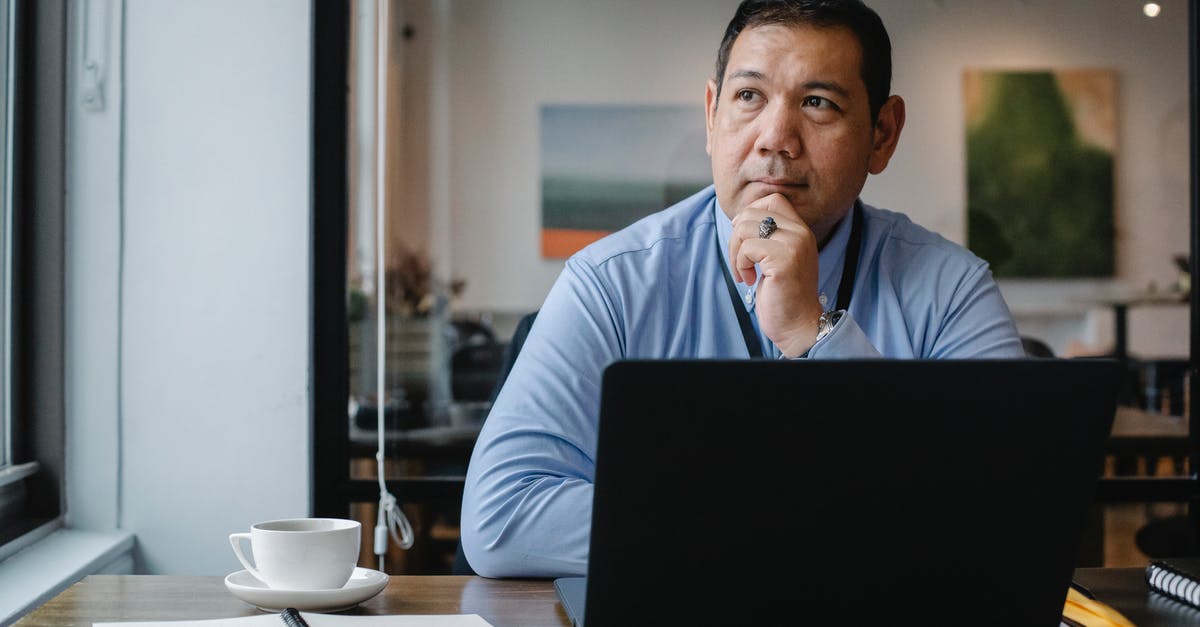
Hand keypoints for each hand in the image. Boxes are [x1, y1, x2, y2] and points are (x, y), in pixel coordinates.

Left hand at [728, 193, 824, 357]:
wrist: (799, 324)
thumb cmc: (782, 294)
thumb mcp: (777, 257)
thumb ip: (767, 236)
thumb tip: (738, 219)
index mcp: (801, 230)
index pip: (772, 200)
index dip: (750, 215)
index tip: (746, 242)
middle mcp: (800, 233)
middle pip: (751, 213)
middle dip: (736, 238)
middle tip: (741, 262)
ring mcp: (793, 245)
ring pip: (744, 228)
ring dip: (735, 254)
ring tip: (745, 273)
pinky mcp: (783, 260)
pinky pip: (747, 249)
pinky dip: (740, 266)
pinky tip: (750, 280)